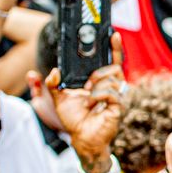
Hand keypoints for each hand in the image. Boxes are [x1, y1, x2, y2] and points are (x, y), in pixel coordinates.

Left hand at [42, 33, 126, 168]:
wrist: (81, 138)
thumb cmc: (74, 119)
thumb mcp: (59, 98)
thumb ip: (53, 83)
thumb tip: (54, 71)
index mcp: (99, 82)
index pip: (111, 61)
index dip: (114, 48)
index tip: (114, 35)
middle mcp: (109, 87)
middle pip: (114, 67)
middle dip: (99, 71)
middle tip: (86, 83)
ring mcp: (115, 96)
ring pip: (112, 77)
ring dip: (96, 85)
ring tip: (88, 96)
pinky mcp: (117, 106)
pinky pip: (111, 92)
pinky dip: (99, 95)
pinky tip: (93, 103)